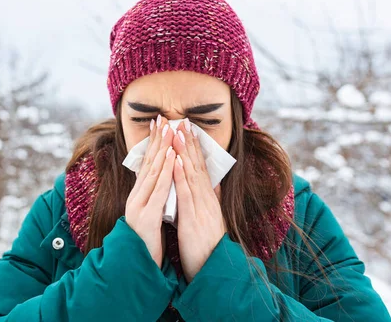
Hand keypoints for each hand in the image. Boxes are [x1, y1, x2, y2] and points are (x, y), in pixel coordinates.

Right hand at [125, 115, 175, 267]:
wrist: (136, 267)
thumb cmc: (146, 242)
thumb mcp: (151, 215)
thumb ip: (154, 198)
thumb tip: (161, 182)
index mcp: (141, 195)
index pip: (148, 165)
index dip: (155, 144)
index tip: (160, 125)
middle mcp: (137, 196)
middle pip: (148, 163)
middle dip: (156, 139)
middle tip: (163, 117)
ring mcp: (139, 205)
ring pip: (152, 172)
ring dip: (161, 148)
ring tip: (168, 129)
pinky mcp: (146, 215)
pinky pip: (157, 190)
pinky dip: (165, 172)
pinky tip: (170, 157)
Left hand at [172, 119, 225, 281]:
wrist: (215, 270)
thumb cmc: (209, 246)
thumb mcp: (211, 218)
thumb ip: (212, 199)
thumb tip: (213, 182)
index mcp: (208, 199)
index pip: (200, 167)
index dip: (193, 147)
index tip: (187, 128)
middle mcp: (207, 199)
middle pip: (197, 165)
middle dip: (188, 142)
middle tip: (181, 120)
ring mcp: (202, 208)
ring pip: (192, 175)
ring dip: (184, 152)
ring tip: (177, 132)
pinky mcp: (194, 219)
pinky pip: (187, 195)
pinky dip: (181, 176)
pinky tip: (175, 162)